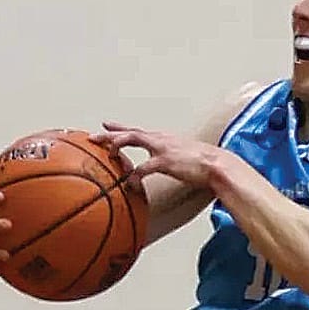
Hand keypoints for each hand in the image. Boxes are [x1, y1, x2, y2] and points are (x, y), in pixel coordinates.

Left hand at [93, 123, 215, 190]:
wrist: (216, 165)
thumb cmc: (202, 164)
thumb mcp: (183, 157)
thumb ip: (169, 160)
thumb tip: (162, 168)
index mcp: (162, 139)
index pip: (136, 130)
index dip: (119, 128)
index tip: (105, 125)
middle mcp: (159, 139)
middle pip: (129, 132)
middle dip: (108, 134)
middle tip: (92, 137)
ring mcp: (161, 148)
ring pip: (131, 139)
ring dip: (117, 145)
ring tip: (108, 155)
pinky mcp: (165, 161)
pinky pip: (143, 168)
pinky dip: (134, 176)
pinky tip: (130, 184)